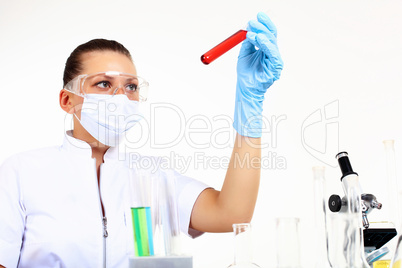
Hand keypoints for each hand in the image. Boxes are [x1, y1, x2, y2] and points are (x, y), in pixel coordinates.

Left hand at [233, 12, 282, 137]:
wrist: (246, 89)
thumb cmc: (246, 74)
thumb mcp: (244, 54)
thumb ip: (247, 42)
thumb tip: (247, 29)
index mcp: (266, 49)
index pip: (268, 32)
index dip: (264, 23)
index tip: (257, 16)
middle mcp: (272, 52)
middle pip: (272, 34)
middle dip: (262, 26)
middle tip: (252, 21)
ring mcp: (275, 59)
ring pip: (272, 42)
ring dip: (261, 35)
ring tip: (251, 32)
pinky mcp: (276, 67)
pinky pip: (272, 53)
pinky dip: (265, 45)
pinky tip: (258, 40)